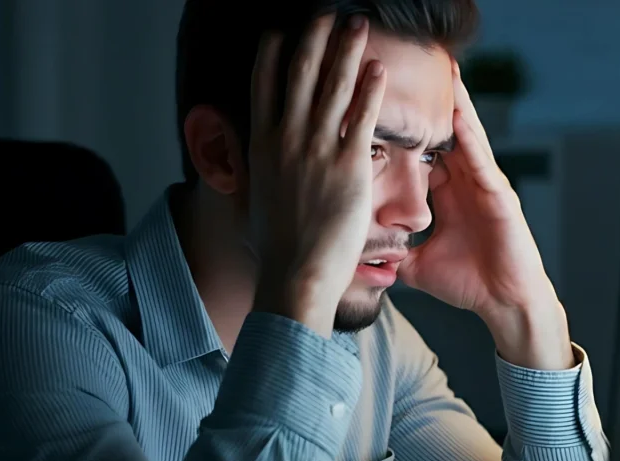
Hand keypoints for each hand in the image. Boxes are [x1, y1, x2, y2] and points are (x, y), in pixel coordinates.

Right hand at [248, 15, 386, 336]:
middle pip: (300, 73)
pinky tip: (378, 67)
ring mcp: (317, 151)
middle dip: (313, 36)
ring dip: (346, 49)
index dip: (274, 51)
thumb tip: (241, 152)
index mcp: (261, 145)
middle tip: (326, 11)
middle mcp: (286, 140)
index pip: (264, 84)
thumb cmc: (276, 246)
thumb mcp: (253, 196)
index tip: (282, 28)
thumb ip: (252, 166)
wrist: (296, 275)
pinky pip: (363, 118)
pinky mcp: (349, 167)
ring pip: (333, 86)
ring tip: (357, 23)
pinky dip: (370, 89)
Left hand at [397, 61, 573, 368]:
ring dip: (456, 104)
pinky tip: (458, 114)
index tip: (382, 106)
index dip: (405, 131)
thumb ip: (395, 252)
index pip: (423, 153)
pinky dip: (469, 136)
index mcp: (448, 195)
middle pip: (446, 133)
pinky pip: (481, 159)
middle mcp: (467, 183)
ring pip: (467, 136)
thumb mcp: (419, 265)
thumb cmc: (469, 285)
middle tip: (417, 65)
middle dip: (433, 103)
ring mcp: (485, 186)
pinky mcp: (500, 195)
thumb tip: (363, 253)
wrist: (504, 304)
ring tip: (445, 71)